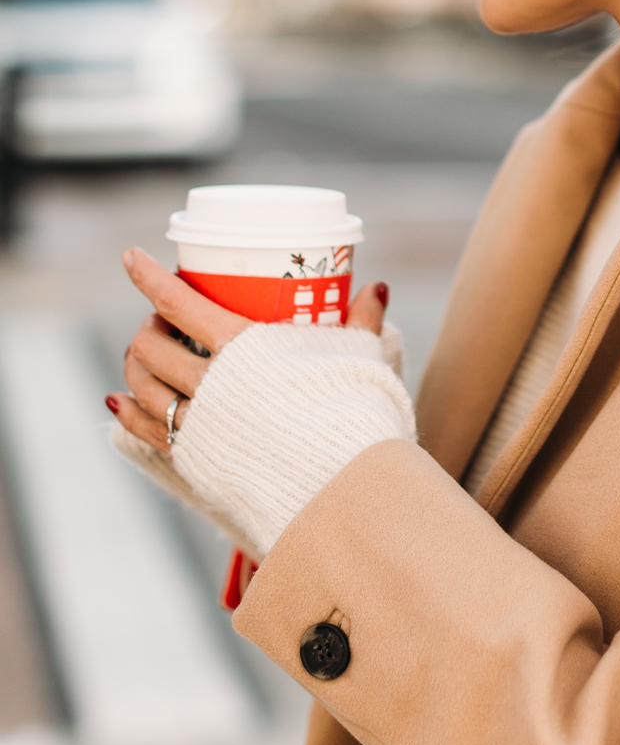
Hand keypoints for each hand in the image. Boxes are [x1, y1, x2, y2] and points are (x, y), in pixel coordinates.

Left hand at [108, 248, 390, 452]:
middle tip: (159, 320)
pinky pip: (147, 428)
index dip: (149, 275)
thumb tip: (376, 286)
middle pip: (153, 345)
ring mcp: (200, 424)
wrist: (346, 487)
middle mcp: (212, 383)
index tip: (131, 257)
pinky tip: (119, 401)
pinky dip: (127, 410)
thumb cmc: (357, 415)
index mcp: (244, 347)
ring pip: (142, 385)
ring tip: (141, 356)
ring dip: (133, 365)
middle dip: (148, 326)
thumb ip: (363, 320)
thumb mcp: (360, 357)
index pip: (179, 303)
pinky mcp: (197, 459)